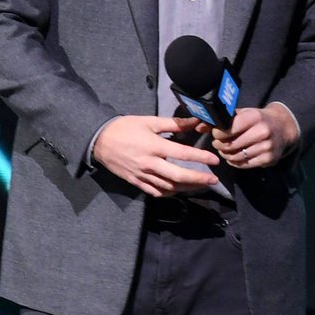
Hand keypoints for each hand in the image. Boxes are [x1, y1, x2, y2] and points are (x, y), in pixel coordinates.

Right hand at [93, 115, 219, 197]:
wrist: (99, 141)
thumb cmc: (125, 128)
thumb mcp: (149, 122)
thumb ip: (173, 124)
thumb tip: (194, 121)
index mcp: (154, 146)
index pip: (183, 154)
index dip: (201, 158)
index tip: (215, 160)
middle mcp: (150, 164)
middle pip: (178, 176)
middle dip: (198, 179)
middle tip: (213, 180)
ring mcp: (143, 175)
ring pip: (169, 187)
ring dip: (187, 187)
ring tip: (201, 185)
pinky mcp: (136, 182)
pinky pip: (156, 192)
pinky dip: (170, 192)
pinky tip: (179, 189)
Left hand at [211, 105, 298, 168]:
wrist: (283, 128)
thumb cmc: (257, 120)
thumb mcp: (243, 114)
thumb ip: (222, 120)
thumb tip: (199, 127)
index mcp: (254, 117)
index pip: (228, 129)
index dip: (217, 133)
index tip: (216, 133)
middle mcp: (262, 132)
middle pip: (230, 145)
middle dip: (220, 146)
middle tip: (218, 144)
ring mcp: (266, 147)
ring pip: (236, 157)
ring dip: (227, 155)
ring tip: (226, 150)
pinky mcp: (268, 159)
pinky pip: (244, 164)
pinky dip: (235, 162)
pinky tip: (235, 156)